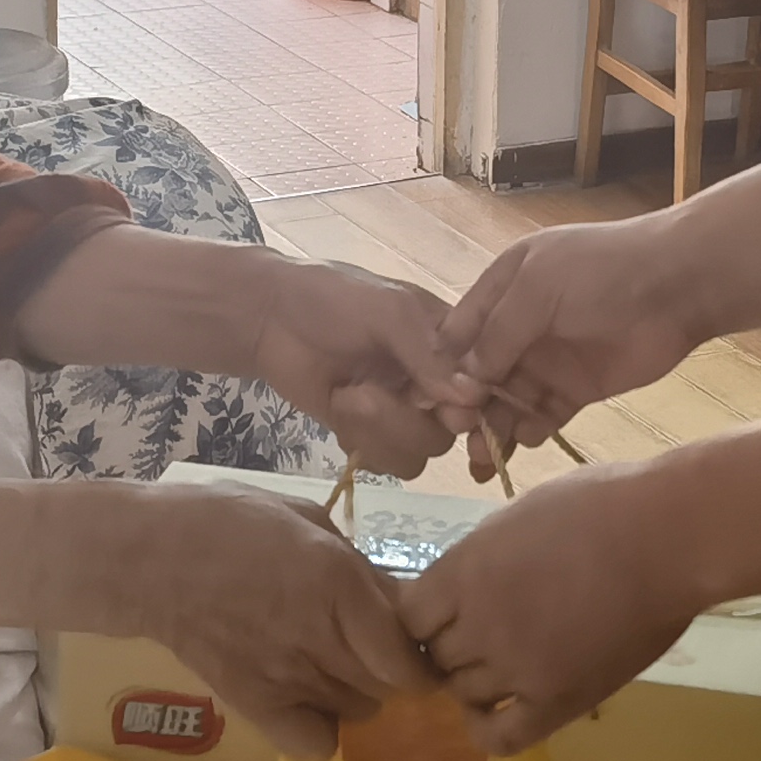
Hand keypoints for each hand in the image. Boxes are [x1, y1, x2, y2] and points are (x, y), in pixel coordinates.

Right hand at [107, 476, 430, 760]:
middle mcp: (320, 639)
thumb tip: (399, 602)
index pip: (408, 658)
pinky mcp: (256, 707)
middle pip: (389, 686)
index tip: (412, 643)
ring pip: (359, 711)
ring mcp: (287, 678)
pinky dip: (322, 729)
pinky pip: (315, 744)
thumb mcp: (308, 521)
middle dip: (391, 668)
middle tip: (368, 645)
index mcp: (338, 585)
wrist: (152, 560)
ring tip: (330, 664)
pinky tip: (309, 701)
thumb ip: (358, 565)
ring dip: (357, 692)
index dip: (420, 657)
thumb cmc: (230, 522)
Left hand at [245, 258, 486, 477]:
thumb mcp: (387, 310)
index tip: (453, 416)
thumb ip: (427, 352)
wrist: (268, 317)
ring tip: (348, 395)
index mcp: (454, 344)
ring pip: (421, 453)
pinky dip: (361, 441)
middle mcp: (435, 382)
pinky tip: (338, 407)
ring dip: (382, 430)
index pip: (492, 386)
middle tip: (377, 395)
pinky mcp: (369, 434)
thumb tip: (471, 399)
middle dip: (413, 420)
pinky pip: (386, 462)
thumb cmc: (332, 298)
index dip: (484, 412)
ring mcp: (402, 411)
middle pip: (455, 431)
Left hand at [395, 459, 712, 756]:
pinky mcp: (558, 700)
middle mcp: (480, 625)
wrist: (670, 537)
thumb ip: (479, 556)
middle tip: (482, 633)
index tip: (445, 612)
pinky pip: (501, 737)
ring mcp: (518, 668)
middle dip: (450, 646)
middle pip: (435, 656)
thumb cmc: (602, 505)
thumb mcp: (518, 515)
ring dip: (474, 681)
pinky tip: (496, 712)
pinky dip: (487, 729)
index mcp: (466, 571)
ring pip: (463, 693)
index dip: (422, 617)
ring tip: (503, 663)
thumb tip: (461, 584)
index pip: (407, 617)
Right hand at [432, 216, 712, 441]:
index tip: (431, 402)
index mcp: (503, 289)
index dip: (444, 367)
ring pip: (509, 401)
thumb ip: (498, 332)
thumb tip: (462, 378)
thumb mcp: (538, 287)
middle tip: (460, 436)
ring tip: (483, 457)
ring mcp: (549, 359)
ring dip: (494, 427)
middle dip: (467, 406)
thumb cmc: (601, 271)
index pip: (460, 333)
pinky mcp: (578, 388)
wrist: (677, 286)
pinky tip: (525, 440)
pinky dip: (531, 430)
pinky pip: (543, 415)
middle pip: (481, 374)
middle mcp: (520, 326)